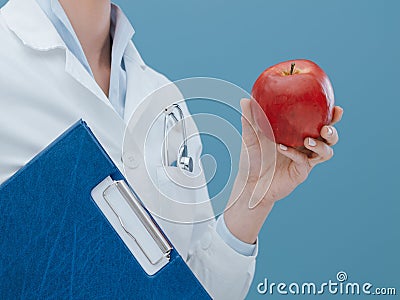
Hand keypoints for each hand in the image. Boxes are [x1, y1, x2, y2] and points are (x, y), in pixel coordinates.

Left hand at [224, 98, 342, 243]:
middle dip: (332, 131)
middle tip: (325, 127)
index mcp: (299, 134)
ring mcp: (305, 160)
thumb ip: (250, 119)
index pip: (320, 122)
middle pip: (330, 138)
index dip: (332, 116)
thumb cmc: (252, 158)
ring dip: (321, 145)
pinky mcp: (300, 172)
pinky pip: (304, 161)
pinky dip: (295, 153)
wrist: (250, 182)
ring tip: (308, 140)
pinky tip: (282, 148)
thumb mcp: (250, 136)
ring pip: (326, 152)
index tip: (336, 108)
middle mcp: (306, 146)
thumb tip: (244, 99)